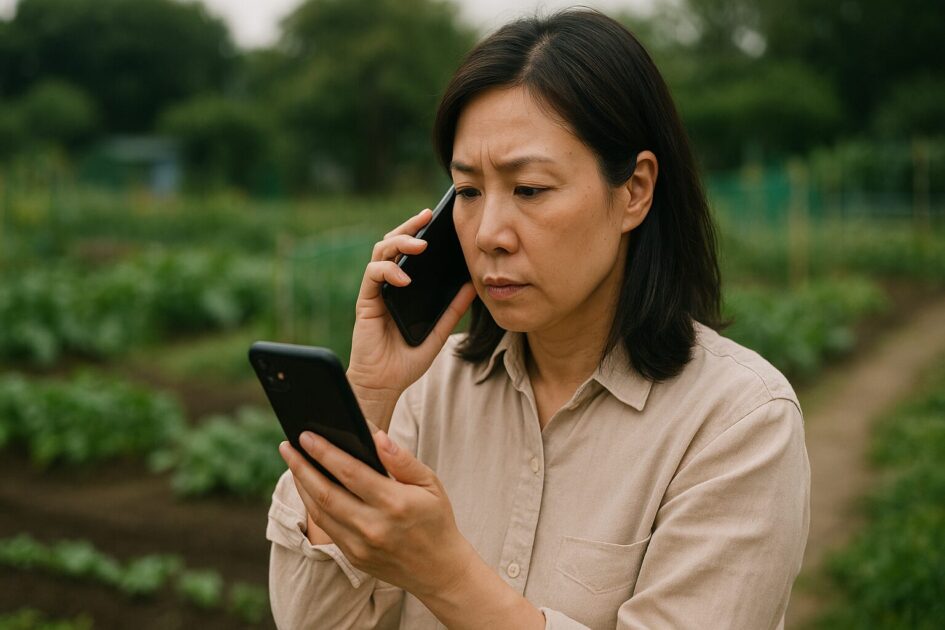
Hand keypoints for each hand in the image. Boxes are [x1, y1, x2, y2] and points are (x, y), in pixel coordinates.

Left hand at [279, 430, 476, 599]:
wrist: (439, 570)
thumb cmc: (436, 519)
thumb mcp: (430, 483)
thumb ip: (402, 460)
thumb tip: (376, 436)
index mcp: (395, 503)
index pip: (350, 472)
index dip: (325, 452)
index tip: (306, 436)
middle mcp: (374, 527)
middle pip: (326, 492)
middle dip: (302, 466)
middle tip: (286, 446)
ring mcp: (360, 546)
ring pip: (319, 512)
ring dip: (301, 485)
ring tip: (293, 463)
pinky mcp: (353, 558)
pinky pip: (326, 528)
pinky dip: (313, 505)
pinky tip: (308, 488)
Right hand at [346, 208, 476, 429]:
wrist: (385, 383)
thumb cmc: (407, 358)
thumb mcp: (439, 331)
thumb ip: (453, 309)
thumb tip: (473, 285)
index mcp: (404, 287)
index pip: (409, 251)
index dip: (419, 232)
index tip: (436, 218)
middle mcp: (388, 284)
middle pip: (393, 244)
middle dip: (408, 227)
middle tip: (426, 217)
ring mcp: (376, 291)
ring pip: (381, 252)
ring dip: (399, 243)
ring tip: (420, 244)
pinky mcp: (366, 301)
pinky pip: (372, 275)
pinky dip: (388, 271)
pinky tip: (404, 278)